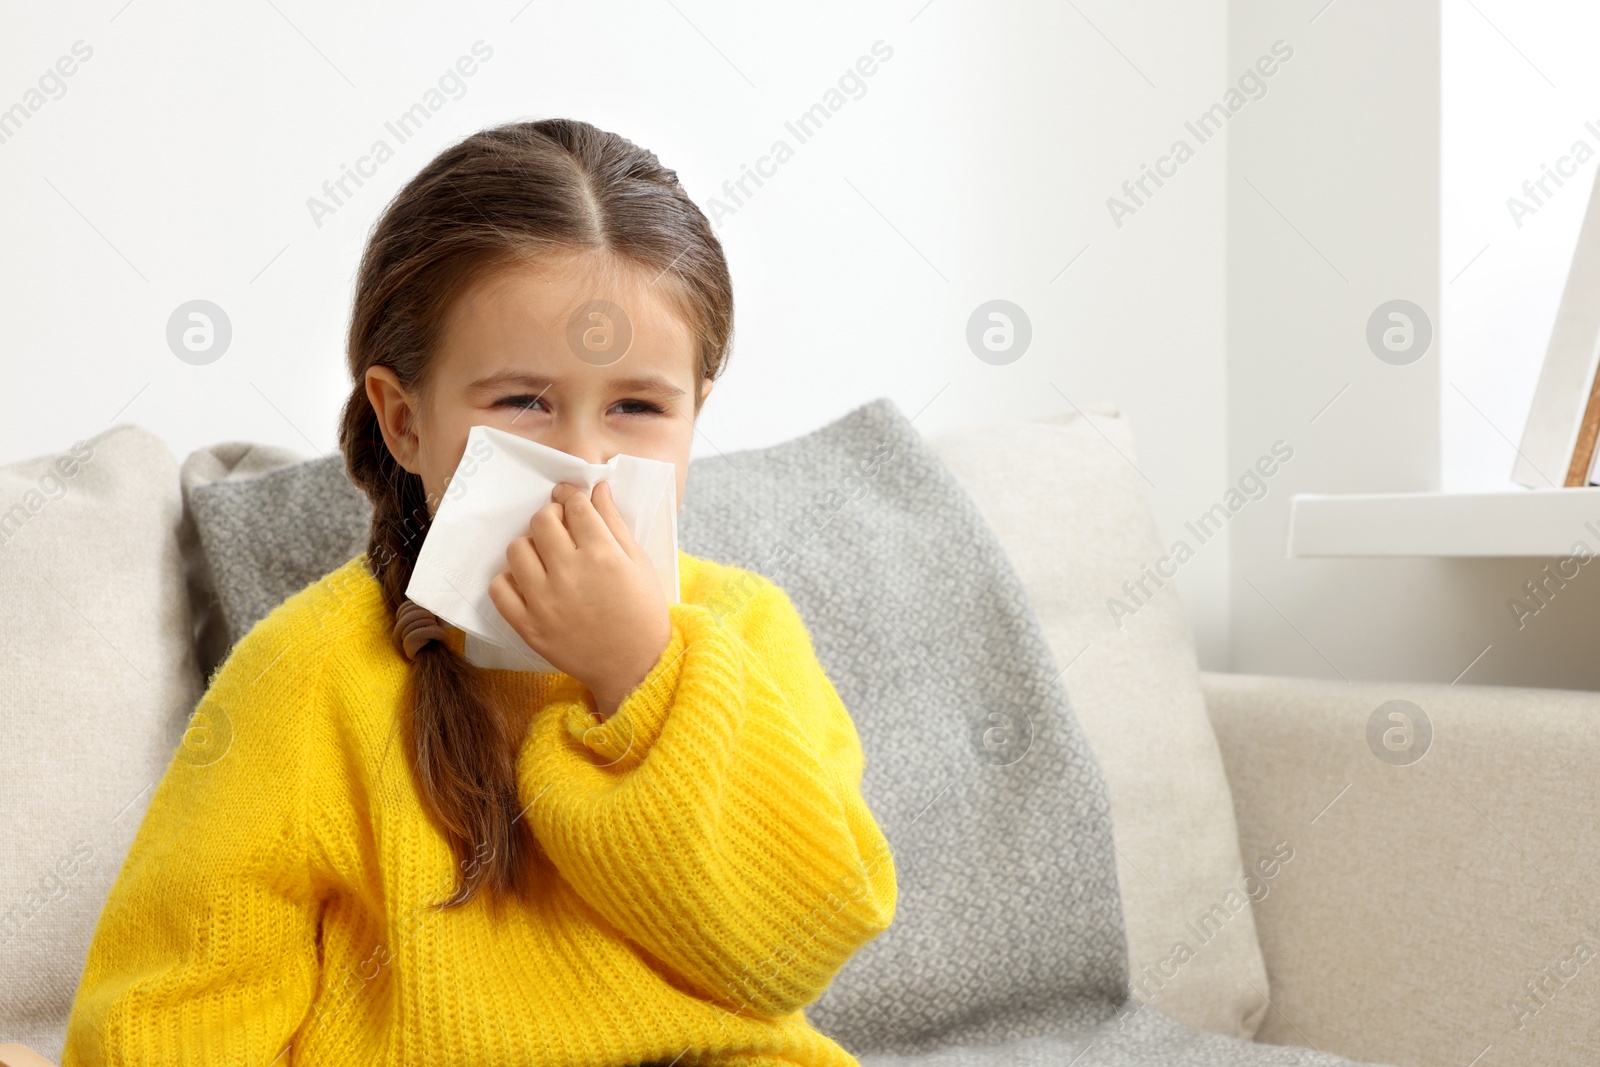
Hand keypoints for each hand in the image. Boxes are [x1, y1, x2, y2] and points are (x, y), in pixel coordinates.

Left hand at [488, 480, 670, 717]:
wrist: (635, 666)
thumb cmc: (643, 612)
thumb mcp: (639, 562)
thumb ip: (615, 522)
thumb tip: (596, 487)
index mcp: (603, 555)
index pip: (574, 506)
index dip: (571, 495)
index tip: (570, 499)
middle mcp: (570, 574)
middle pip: (542, 520)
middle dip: (551, 516)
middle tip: (560, 528)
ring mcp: (545, 601)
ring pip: (517, 549)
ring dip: (530, 545)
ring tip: (544, 556)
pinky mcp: (529, 626)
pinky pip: (499, 589)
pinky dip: (509, 580)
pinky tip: (529, 582)